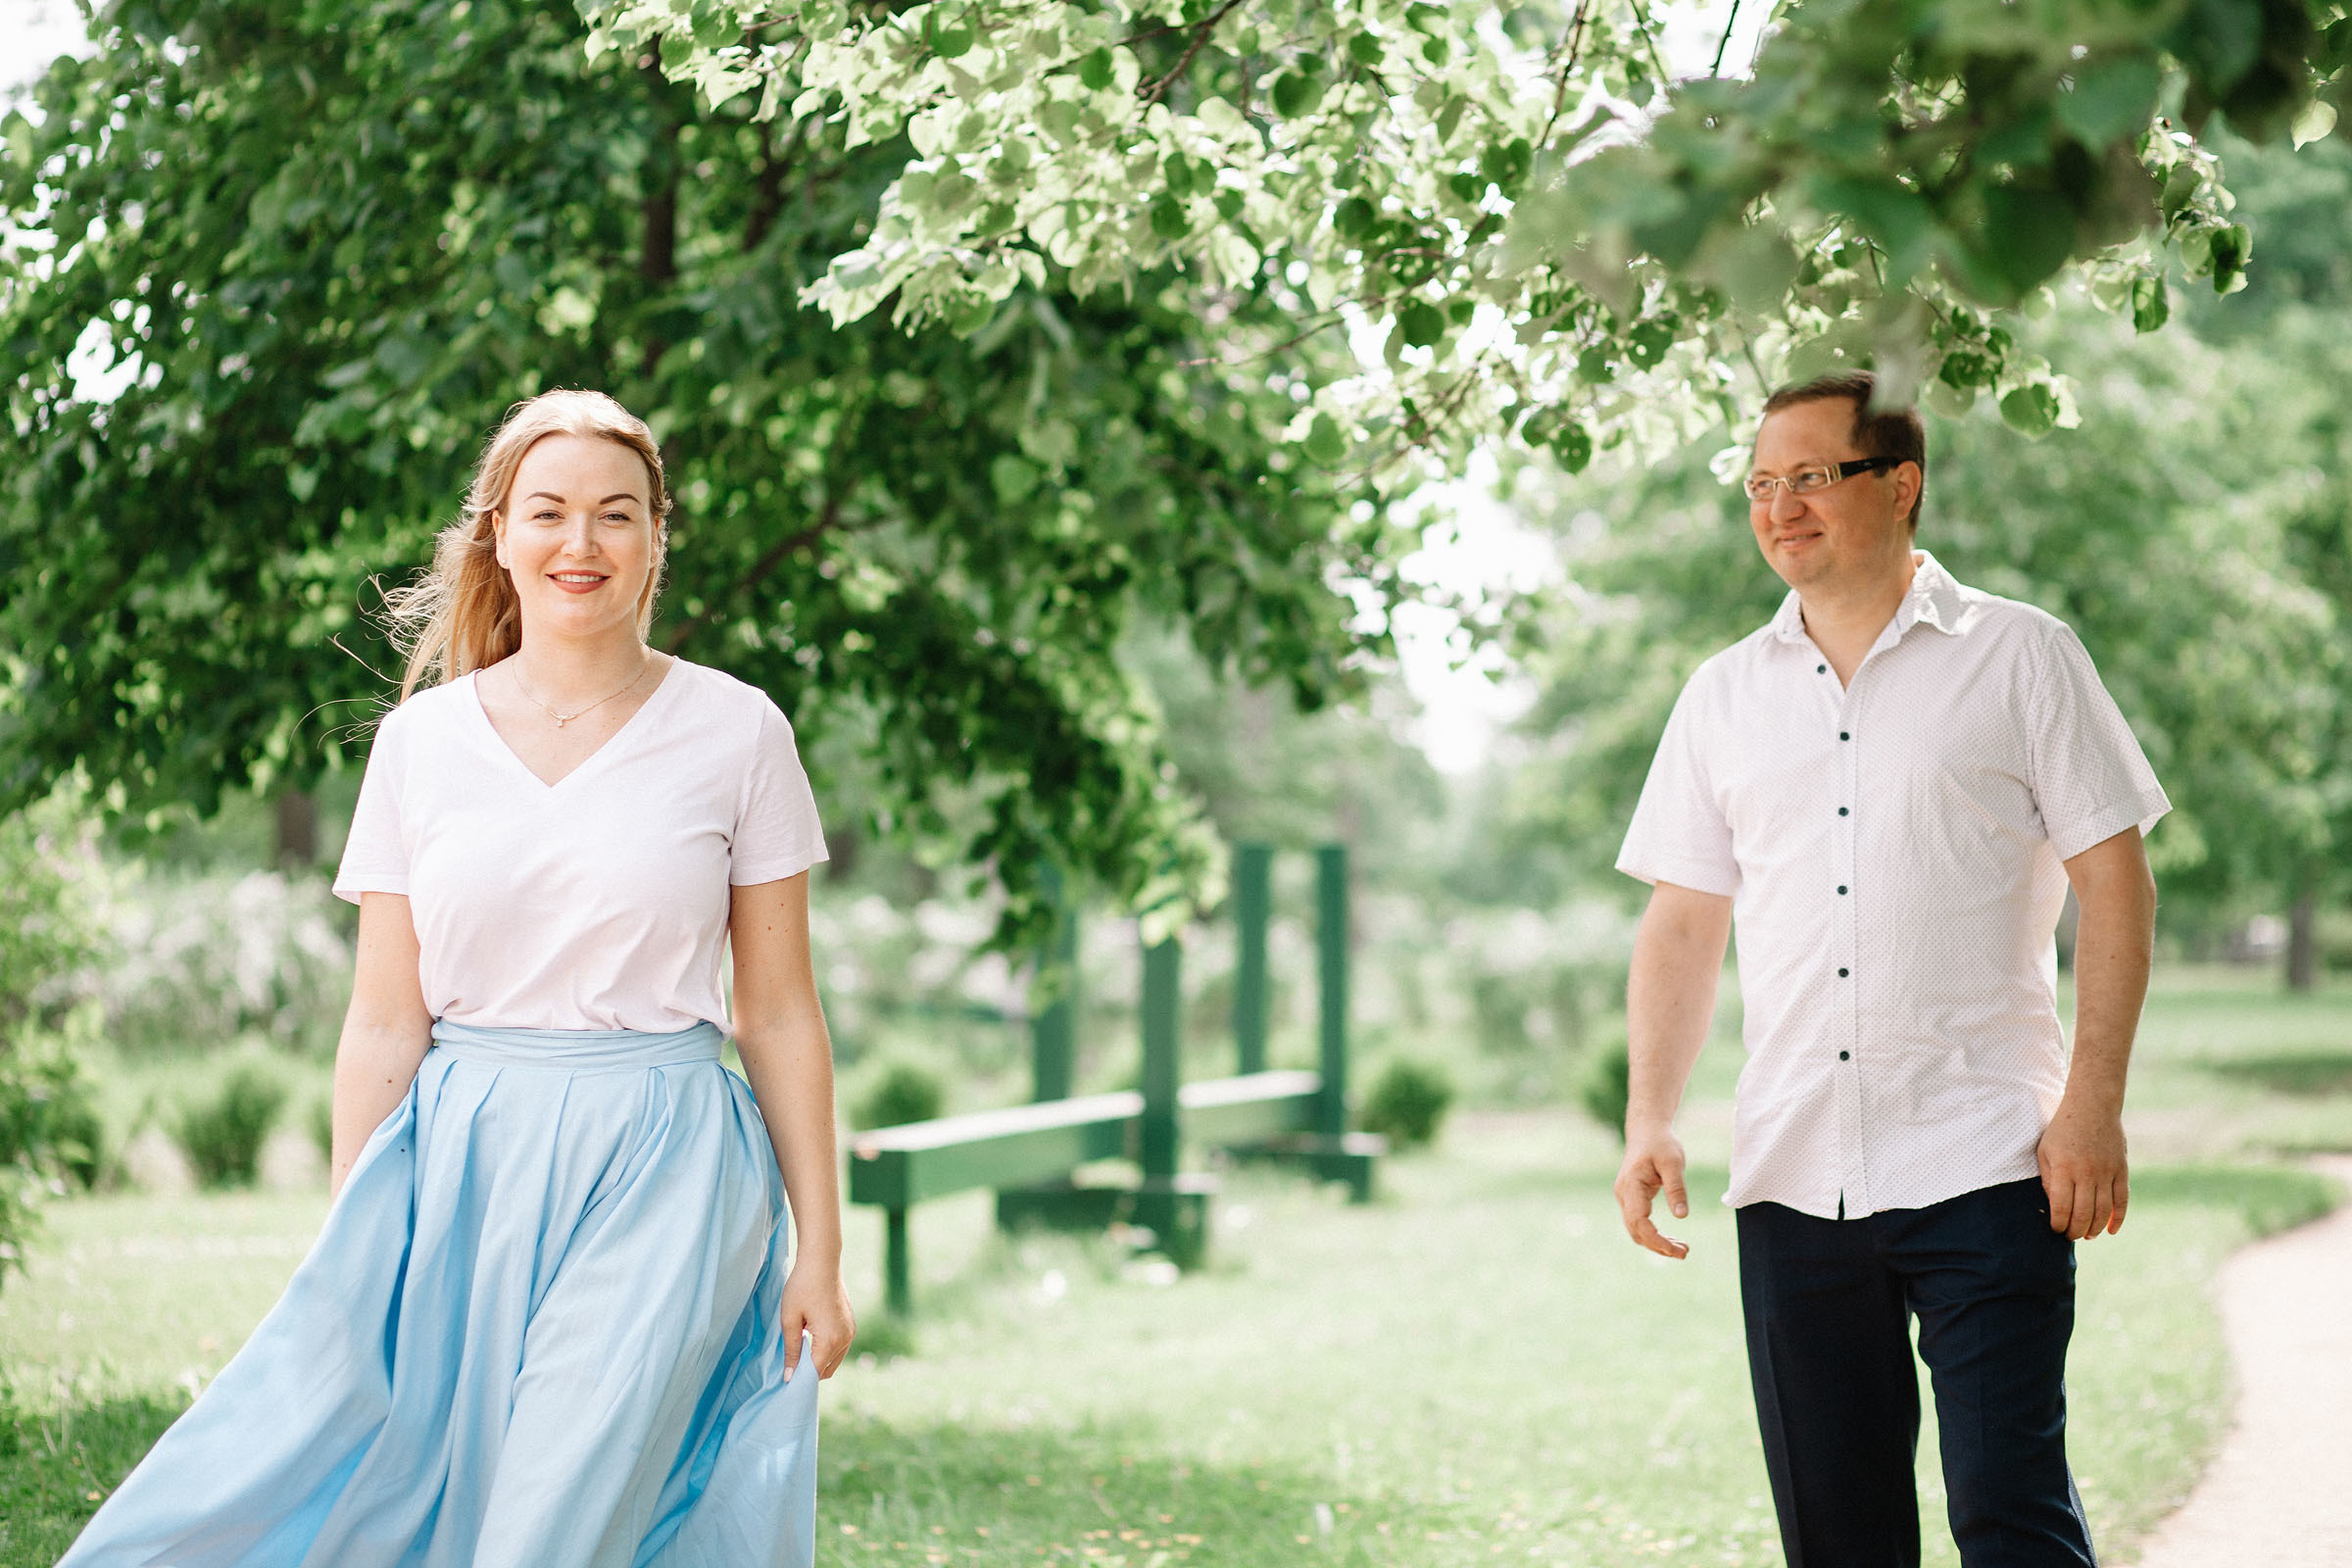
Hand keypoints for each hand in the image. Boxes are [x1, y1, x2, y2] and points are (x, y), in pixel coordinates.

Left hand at [779, 1260, 855, 1379]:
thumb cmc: (802, 1287)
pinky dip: (827, 1349)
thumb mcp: (790, 1320)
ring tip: (799, 1347)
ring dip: (819, 1360)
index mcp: (830, 1340)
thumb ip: (791, 1351)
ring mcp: (851, 1331)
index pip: (815, 1372)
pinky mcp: (851, 1324)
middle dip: (809, 1372)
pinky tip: (811, 1336)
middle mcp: (845, 1339)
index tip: (785, 1377)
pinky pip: (840, 1347)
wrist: (822, 1261)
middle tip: (790, 1362)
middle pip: (827, 1370)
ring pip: (835, 1360)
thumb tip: (789, 1377)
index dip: (799, 1378)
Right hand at [1614, 1126, 1691, 1259]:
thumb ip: (1676, 1189)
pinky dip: (1654, 1234)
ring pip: (1636, 1230)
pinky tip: (1671, 1239)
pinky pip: (1639, 1223)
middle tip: (1685, 1253)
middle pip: (1636, 1231)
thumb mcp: (1673, 1162)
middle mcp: (1623, 1194)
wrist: (1646, 1131)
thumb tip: (1682, 1217)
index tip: (1676, 1250)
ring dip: (1657, 1243)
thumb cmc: (1661, 1144)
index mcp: (1631, 1185)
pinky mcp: (1631, 1199)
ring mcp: (1625, 1198)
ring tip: (1682, 1249)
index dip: (1656, 1239)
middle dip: (1658, 1246)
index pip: (1639, 1221)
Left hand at [2037, 1095, 2128, 1240]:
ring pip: (2104, 1211)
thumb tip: (2053, 1208)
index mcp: (2064, 1169)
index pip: (2062, 1208)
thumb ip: (2049, 1180)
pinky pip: (2122, 1201)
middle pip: (2083, 1214)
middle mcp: (2087, 1173)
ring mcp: (2107, 1172)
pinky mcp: (2122, 1170)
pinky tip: (2111, 1230)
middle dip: (2075, 1231)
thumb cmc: (2062, 1130)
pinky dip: (2118, 1219)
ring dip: (2095, 1229)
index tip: (2055, 1229)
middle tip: (2069, 1236)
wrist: (2092, 1107)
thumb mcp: (2045, 1151)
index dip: (2058, 1224)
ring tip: (2087, 1235)